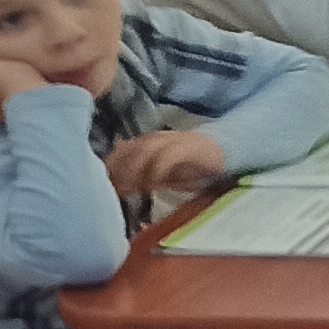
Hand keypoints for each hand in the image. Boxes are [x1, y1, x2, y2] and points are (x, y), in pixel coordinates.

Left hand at [105, 126, 228, 206]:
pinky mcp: (189, 146)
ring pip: (145, 150)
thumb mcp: (162, 174)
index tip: (103, 187)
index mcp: (147, 143)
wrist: (225, 153)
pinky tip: (152, 183)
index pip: (121, 151)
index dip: (110, 168)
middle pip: (130, 149)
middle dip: (118, 170)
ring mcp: (173, 141)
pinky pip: (168, 155)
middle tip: (112, 190)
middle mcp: (157, 139)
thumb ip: (141, 176)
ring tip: (127, 188)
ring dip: (133, 169)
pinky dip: (156, 169)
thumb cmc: (191, 168)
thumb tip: (117, 185)